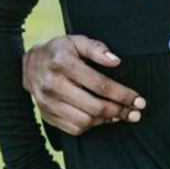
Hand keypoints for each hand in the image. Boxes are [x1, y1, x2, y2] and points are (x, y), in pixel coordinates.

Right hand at [22, 34, 146, 135]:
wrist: (29, 63)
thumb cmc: (60, 50)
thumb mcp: (77, 40)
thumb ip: (96, 48)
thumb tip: (116, 61)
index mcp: (63, 64)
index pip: (100, 84)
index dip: (123, 95)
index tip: (140, 100)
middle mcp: (53, 85)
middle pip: (94, 107)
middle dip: (119, 111)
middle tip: (136, 112)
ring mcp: (47, 103)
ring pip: (84, 121)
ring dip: (107, 120)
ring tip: (120, 114)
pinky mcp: (46, 115)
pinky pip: (73, 128)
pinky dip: (92, 126)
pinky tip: (103, 118)